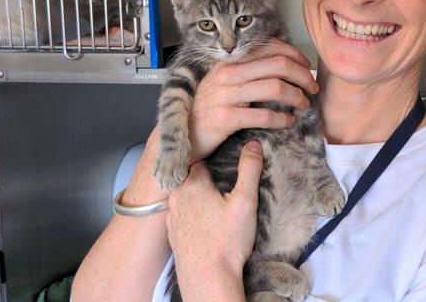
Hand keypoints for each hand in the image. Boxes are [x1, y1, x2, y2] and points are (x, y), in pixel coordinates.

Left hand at [166, 141, 263, 301]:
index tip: (226, 162)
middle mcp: (176, 196)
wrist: (208, 280)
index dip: (215, 159)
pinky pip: (181, 213)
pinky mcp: (172, 233)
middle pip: (191, 177)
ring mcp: (171, 216)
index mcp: (193, 184)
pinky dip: (192, 212)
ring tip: (216, 202)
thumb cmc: (227, 242)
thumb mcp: (245, 201)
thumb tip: (254, 145)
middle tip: (224, 184)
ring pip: (185, 195)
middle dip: (207, 177)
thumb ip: (249, 170)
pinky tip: (206, 221)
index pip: (202, 160)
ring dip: (198, 195)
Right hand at [187, 38, 317, 162]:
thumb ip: (250, 71)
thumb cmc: (211, 106)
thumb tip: (284, 64)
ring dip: (297, 97)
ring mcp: (226, 95)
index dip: (295, 56)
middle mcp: (229, 73)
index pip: (270, 47)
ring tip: (303, 104)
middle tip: (312, 88)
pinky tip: (288, 121)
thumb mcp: (227, 82)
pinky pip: (264, 115)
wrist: (186, 131)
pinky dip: (282, 119)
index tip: (307, 68)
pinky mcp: (226, 118)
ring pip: (275, 88)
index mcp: (231, 61)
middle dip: (302, 76)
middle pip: (278, 65)